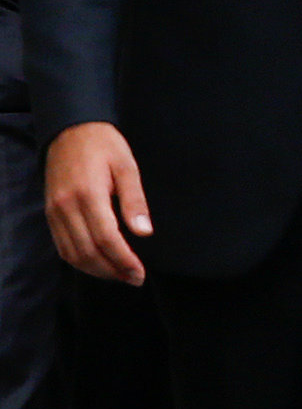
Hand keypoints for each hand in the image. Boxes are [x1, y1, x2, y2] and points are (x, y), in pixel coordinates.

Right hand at [44, 122, 149, 284]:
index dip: (123, 260)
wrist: (70, 129)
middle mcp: (66, 207)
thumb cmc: (104, 146)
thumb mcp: (127, 167)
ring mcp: (54, 212)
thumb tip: (144, 232)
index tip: (139, 273)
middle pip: (87, 251)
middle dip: (111, 270)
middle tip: (133, 279)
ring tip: (119, 275)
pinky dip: (78, 260)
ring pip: (71, 253)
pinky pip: (61, 245)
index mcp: (88, 194)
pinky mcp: (50, 213)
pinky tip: (97, 264)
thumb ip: (134, 200)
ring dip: (95, 270)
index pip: (106, 238)